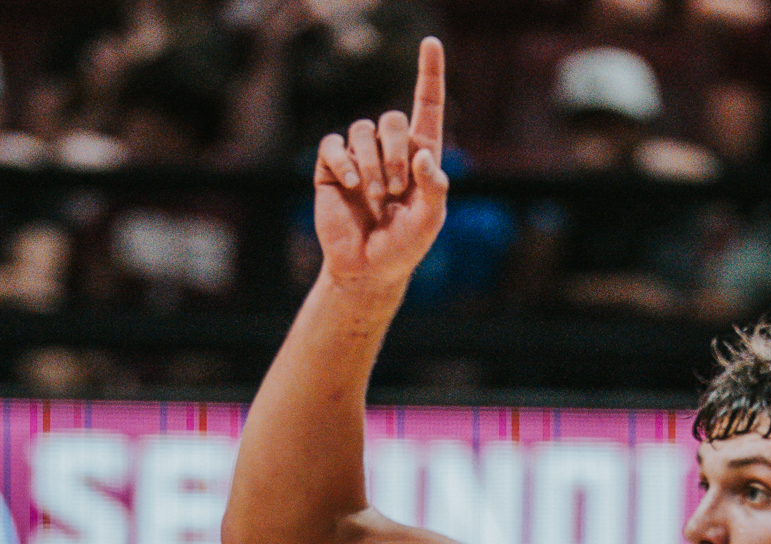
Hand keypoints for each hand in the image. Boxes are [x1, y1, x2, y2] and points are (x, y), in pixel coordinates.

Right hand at [313, 35, 448, 291]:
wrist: (366, 270)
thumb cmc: (403, 247)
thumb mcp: (429, 222)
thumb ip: (435, 189)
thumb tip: (424, 156)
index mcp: (419, 157)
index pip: (427, 107)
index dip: (429, 75)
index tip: (431, 43)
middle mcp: (390, 150)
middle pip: (391, 119)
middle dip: (395, 151)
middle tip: (395, 190)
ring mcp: (359, 157)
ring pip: (362, 129)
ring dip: (371, 164)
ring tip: (375, 197)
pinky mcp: (332, 168)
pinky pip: (333, 146)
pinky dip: (343, 163)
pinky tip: (351, 186)